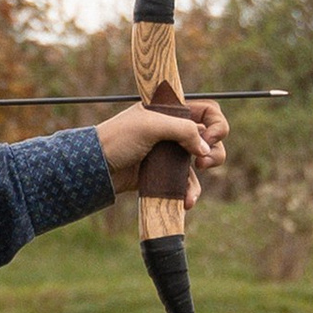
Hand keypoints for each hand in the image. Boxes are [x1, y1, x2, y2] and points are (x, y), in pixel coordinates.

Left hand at [97, 98, 227, 204]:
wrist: (96, 167)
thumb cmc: (119, 139)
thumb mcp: (151, 126)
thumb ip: (183, 130)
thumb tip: (206, 149)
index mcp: (172, 111)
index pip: (207, 110)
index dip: (216, 123)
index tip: (209, 137)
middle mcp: (175, 130)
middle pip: (211, 137)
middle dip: (215, 151)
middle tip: (202, 162)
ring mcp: (171, 152)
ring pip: (203, 161)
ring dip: (203, 176)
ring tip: (192, 188)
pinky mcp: (165, 173)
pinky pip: (187, 182)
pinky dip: (190, 191)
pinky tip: (186, 201)